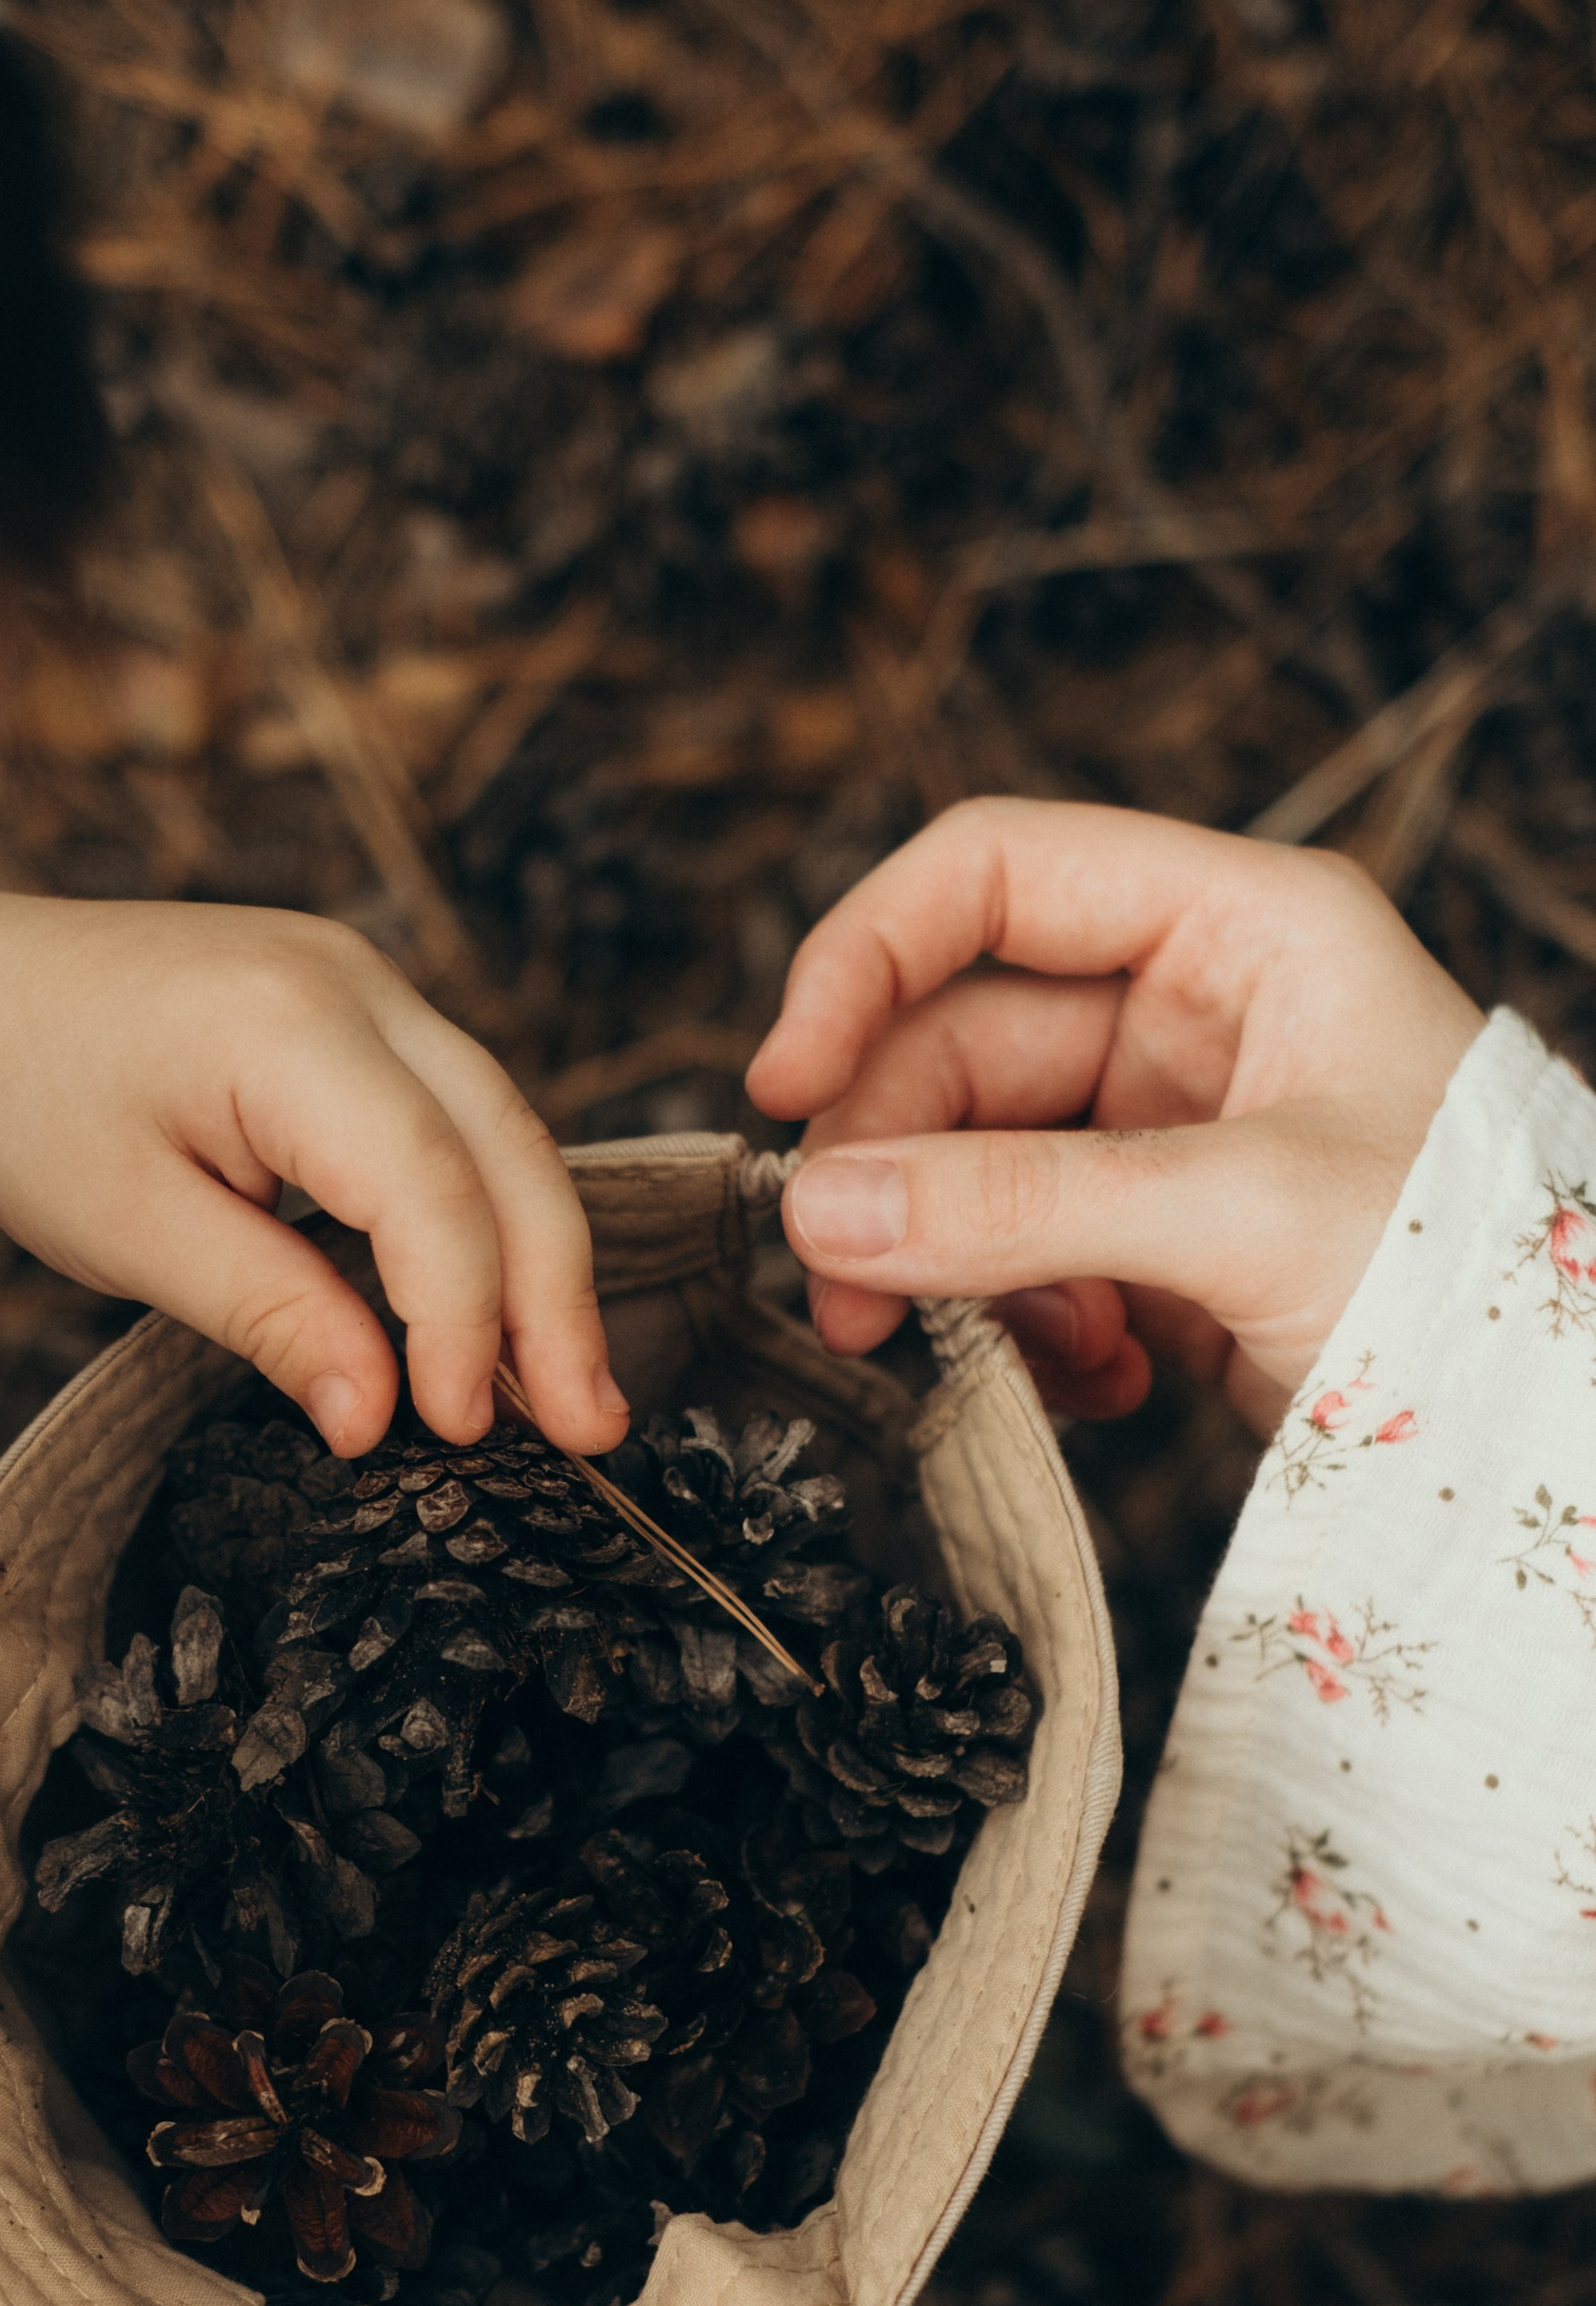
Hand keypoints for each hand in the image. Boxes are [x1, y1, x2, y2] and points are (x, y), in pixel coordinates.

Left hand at [0, 884, 626, 1457]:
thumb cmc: (21, 1100)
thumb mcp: (130, 1233)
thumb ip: (271, 1316)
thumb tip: (378, 1417)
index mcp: (288, 1028)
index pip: (430, 1188)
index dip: (464, 1320)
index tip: (456, 1430)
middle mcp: (356, 984)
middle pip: (507, 1146)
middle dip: (556, 1296)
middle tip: (591, 1427)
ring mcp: (367, 984)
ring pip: (505, 1128)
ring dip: (540, 1261)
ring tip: (568, 1392)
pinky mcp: (359, 1009)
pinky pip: (456, 1114)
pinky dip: (487, 1213)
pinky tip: (495, 1309)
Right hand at [745, 799, 1483, 1434]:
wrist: (1555, 1432)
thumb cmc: (1472, 1273)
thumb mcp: (1241, 1215)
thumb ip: (1023, 1206)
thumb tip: (821, 1213)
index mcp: (1243, 924)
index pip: (995, 873)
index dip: (867, 956)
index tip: (787, 1082)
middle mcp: (1202, 1006)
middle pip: (961, 1039)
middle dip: (893, 1163)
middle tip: (838, 1282)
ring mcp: (1176, 1125)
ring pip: (978, 1161)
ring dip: (952, 1265)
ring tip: (978, 1356)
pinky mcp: (1166, 1240)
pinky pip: (1027, 1254)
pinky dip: (1028, 1327)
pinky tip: (1093, 1383)